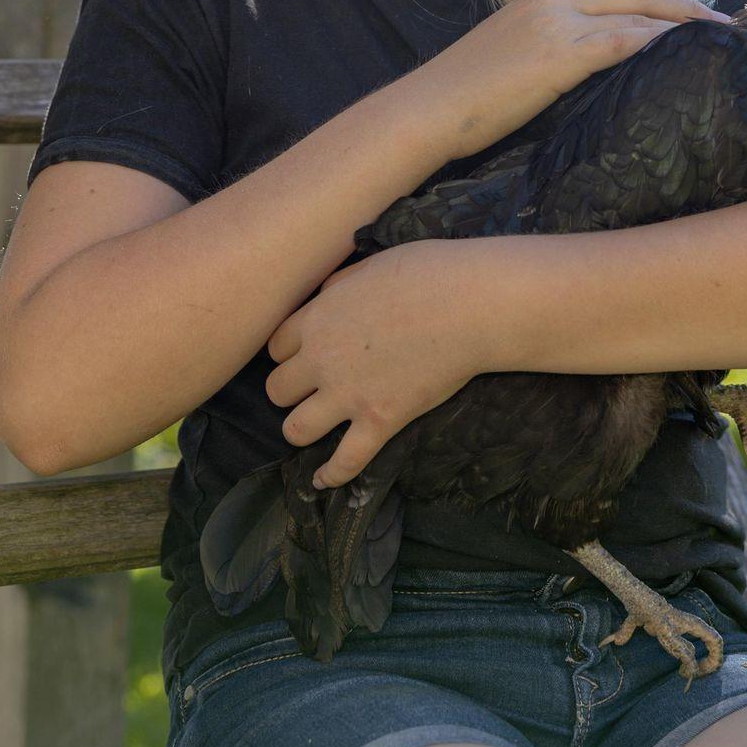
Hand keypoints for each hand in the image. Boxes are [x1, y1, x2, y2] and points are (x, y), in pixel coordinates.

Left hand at [264, 240, 480, 488]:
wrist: (469, 304)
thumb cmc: (428, 273)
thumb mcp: (371, 265)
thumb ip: (340, 285)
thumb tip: (327, 295)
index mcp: (319, 318)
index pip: (276, 347)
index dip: (288, 355)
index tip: (303, 358)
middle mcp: (322, 359)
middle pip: (277, 390)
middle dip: (290, 392)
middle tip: (311, 391)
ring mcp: (349, 394)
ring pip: (296, 429)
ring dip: (301, 431)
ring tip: (312, 430)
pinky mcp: (380, 420)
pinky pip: (346, 460)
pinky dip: (332, 475)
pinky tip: (323, 481)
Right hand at [418, 0, 731, 158]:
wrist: (431, 105)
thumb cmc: (466, 85)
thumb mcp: (507, 38)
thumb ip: (541, 21)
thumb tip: (570, 16)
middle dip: (685, 1)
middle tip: (722, 17)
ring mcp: (558, 24)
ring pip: (637, 13)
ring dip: (683, 27)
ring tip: (716, 40)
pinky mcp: (560, 58)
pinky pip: (623, 43)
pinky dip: (657, 45)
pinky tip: (683, 54)